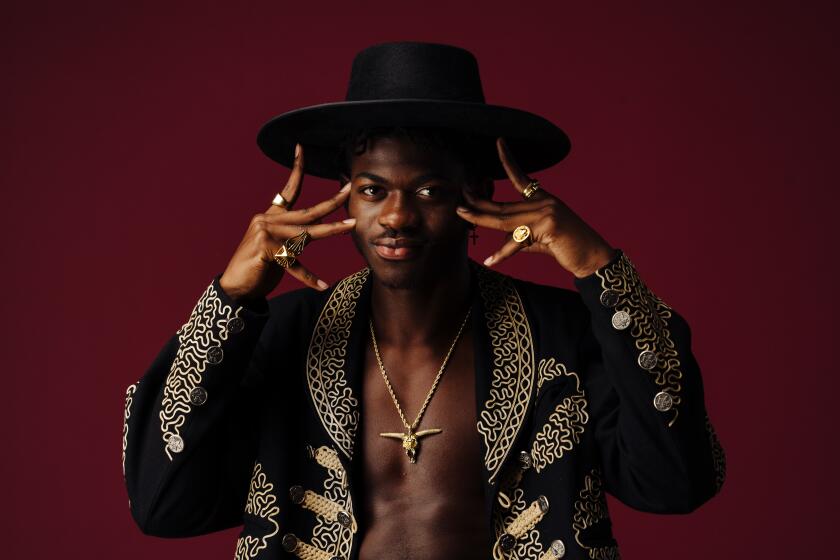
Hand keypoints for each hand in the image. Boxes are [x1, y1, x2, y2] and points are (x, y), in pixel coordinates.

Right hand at [219, 143, 355, 301]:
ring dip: (332, 230)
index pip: (288, 190)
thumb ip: (293, 237)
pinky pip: (295, 264)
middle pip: (307, 211)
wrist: (236, 288)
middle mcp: (267, 221)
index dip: (296, 169)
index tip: (301, 148)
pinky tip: (322, 285)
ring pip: (307, 233)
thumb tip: (313, 232)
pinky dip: (309, 277)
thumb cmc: (258, 269)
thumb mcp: (278, 248)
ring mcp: (266, 235)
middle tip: (349, 188)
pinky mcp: (266, 251)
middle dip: (332, 201)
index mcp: (271, 217)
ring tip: (351, 225)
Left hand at [456, 138, 615, 278]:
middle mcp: (544, 201)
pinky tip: (490, 260)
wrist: (591, 256)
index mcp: (542, 199)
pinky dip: (503, 253)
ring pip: (504, 219)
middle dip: (478, 202)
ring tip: (462, 215)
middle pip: (503, 204)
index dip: (508, 160)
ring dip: (480, 219)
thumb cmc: (567, 247)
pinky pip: (518, 241)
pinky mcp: (549, 225)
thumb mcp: (539, 239)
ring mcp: (546, 212)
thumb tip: (500, 243)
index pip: (520, 177)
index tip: (498, 142)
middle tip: (459, 199)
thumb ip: (519, 237)